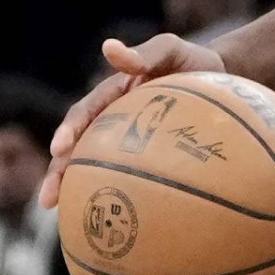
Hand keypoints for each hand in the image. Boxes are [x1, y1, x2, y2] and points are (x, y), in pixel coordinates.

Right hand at [39, 33, 226, 207]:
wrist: (226, 82)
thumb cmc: (196, 64)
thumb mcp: (173, 51)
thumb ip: (146, 53)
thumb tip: (109, 47)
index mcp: (114, 96)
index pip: (86, 114)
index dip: (70, 130)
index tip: (60, 149)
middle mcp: (114, 121)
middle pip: (80, 149)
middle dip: (60, 173)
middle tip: (48, 199)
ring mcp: (129, 142)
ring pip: (97, 168)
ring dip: (78, 191)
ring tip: (62, 217)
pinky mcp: (147, 160)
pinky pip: (131, 181)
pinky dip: (119, 199)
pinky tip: (120, 227)